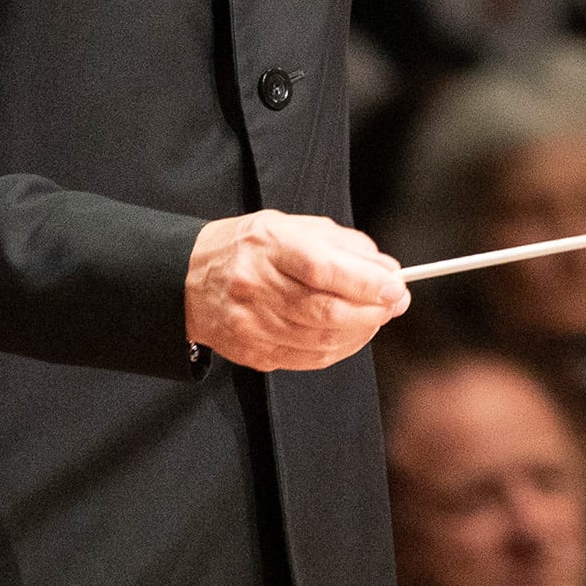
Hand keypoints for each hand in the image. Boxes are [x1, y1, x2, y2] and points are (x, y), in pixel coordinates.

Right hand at [186, 211, 409, 371]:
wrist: (188, 277)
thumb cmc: (252, 247)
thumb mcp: (294, 227)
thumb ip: (344, 245)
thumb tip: (388, 270)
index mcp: (268, 245)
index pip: (322, 268)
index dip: (365, 282)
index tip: (396, 287)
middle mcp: (254, 285)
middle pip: (325, 310)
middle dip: (371, 311)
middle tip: (395, 303)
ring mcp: (250, 323)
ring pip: (320, 340)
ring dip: (360, 332)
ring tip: (375, 317)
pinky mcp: (250, 351)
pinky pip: (307, 359)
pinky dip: (339, 349)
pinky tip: (350, 334)